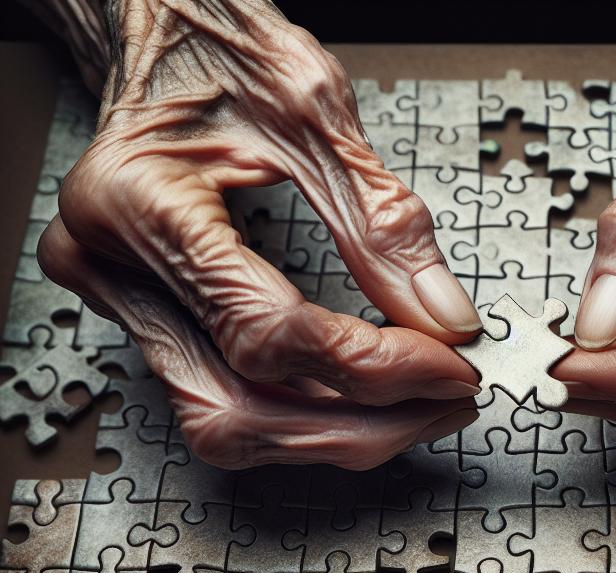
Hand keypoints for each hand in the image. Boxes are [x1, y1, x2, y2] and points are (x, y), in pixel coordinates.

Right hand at [37, 0, 480, 468]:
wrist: (157, 29)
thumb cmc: (221, 49)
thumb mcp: (315, 115)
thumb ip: (384, 225)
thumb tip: (445, 319)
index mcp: (141, 202)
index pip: (268, 332)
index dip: (372, 366)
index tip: (449, 366)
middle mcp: (111, 267)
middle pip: (240, 408)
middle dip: (358, 426)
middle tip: (442, 403)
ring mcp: (118, 300)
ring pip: (226, 425)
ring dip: (333, 435)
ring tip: (413, 408)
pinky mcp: (142, 317)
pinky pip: (225, 400)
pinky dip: (304, 414)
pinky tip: (360, 399)